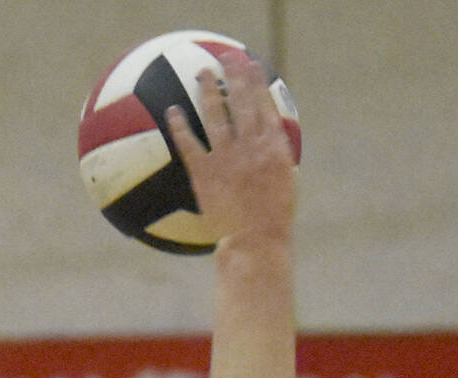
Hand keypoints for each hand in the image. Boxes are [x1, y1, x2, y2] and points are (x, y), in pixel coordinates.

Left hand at [164, 47, 296, 249]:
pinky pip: (189, 144)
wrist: (256, 240)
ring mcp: (227, 157)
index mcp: (274, 147)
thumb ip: (277, 162)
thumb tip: (270, 150)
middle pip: (243, 102)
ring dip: (209, 90)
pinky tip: (172, 112)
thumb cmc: (273, 220)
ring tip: (203, 72)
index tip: (252, 65)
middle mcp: (251, 145)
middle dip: (236, 75)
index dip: (258, 83)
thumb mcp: (286, 185)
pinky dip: (180, 126)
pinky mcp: (205, 172)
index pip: (266, 106)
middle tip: (228, 56)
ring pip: (217, 115)